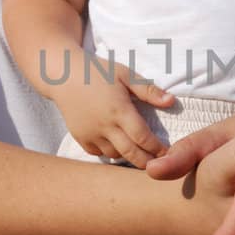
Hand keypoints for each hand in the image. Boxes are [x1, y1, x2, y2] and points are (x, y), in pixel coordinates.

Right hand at [55, 62, 174, 168]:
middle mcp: (104, 126)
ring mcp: (91, 134)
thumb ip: (148, 90)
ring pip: (115, 155)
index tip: (169, 153)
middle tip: (159, 163)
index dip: (157, 148)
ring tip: (140, 153)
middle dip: (147, 162)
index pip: (143, 137)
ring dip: (129, 156)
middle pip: (131, 154)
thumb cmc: (98, 71)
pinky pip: (98, 153)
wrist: (63, 75)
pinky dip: (110, 152)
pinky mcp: (80, 138)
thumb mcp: (125, 74)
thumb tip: (172, 101)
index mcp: (119, 110)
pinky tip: (118, 146)